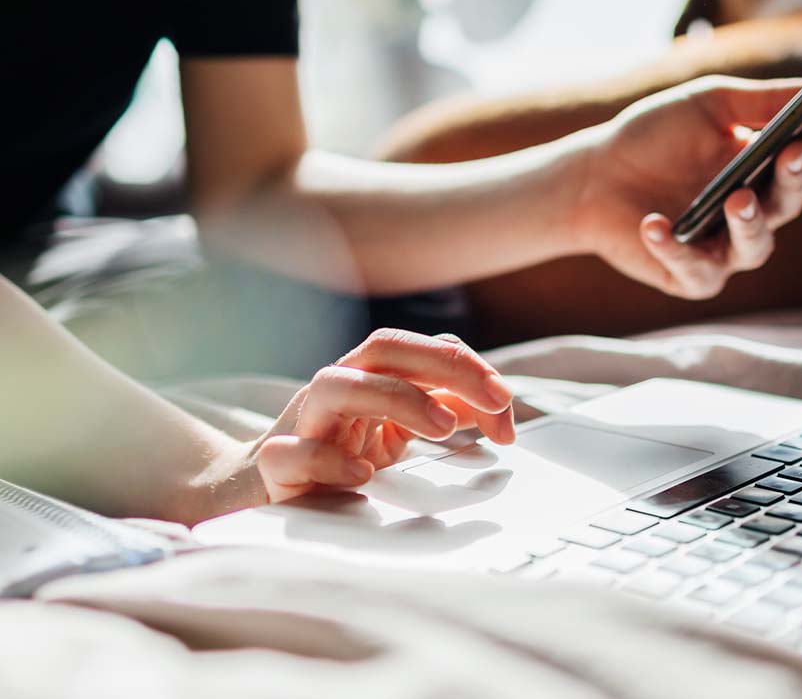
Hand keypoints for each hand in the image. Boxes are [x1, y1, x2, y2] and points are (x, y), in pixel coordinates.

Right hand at [252, 329, 514, 502]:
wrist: (260, 489)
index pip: (419, 348)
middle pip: (385, 349)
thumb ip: (440, 410)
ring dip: (396, 397)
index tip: (505, 401)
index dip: (466, 366)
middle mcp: (336, 387)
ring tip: (444, 427)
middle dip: (446, 365)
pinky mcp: (277, 463)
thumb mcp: (394, 429)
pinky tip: (363, 474)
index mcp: (366, 376)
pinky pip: (293, 452)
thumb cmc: (335, 452)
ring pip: (336, 385)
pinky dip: (328, 458)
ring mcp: (303, 421)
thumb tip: (495, 408)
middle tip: (496, 399)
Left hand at [577, 76, 801, 298]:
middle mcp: (751, 211)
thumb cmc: (651, 138)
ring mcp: (722, 247)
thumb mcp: (706, 106)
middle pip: (790, 202)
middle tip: (790, 156)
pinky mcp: (688, 275)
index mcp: (764, 167)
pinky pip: (694, 269)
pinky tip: (654, 223)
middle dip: (793, 180)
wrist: (593, 176)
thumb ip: (760, 100)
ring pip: (755, 247)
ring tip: (737, 198)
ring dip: (750, 224)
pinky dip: (673, 248)